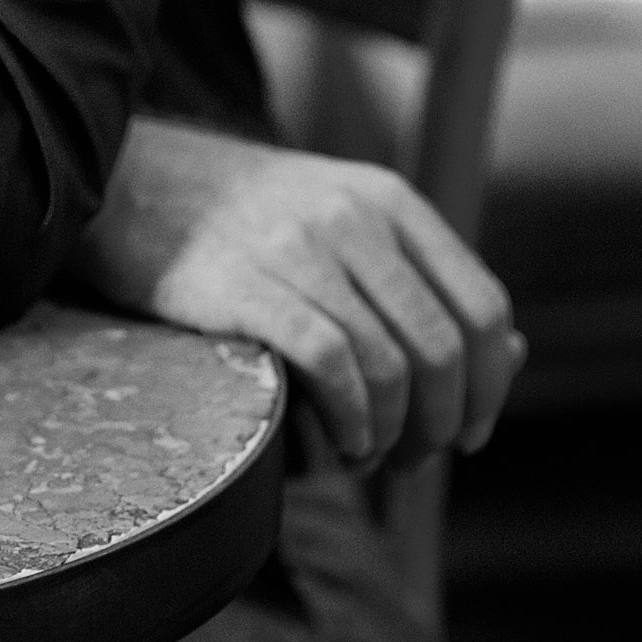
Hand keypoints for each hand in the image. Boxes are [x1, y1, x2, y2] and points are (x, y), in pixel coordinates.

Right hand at [75, 113, 523, 468]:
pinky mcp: (245, 285)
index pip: (483, 306)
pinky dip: (350, 420)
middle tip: (412, 463)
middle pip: (443, 347)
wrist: (127, 178)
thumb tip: (514, 357)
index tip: (470, 433)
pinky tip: (337, 440)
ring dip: (392, 435)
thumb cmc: (239, 218)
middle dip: (441, 425)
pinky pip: (331, 366)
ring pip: (392, 365)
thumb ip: (421, 285)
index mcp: (388, 200)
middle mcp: (354, 217)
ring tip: (366, 455)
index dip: (490, 385)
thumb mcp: (341, 224)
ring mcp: (299, 247)